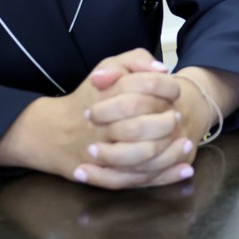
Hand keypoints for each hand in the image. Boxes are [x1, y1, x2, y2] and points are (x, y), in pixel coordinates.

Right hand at [0, 48, 196, 189]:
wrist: (52, 132)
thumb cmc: (88, 97)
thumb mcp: (109, 67)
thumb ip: (135, 60)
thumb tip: (162, 71)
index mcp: (109, 93)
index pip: (147, 87)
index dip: (168, 89)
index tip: (175, 92)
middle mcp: (106, 123)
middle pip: (145, 124)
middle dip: (167, 122)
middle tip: (177, 118)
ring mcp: (105, 151)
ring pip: (144, 154)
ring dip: (170, 151)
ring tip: (186, 144)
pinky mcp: (107, 174)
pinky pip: (138, 178)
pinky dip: (165, 176)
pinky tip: (184, 170)